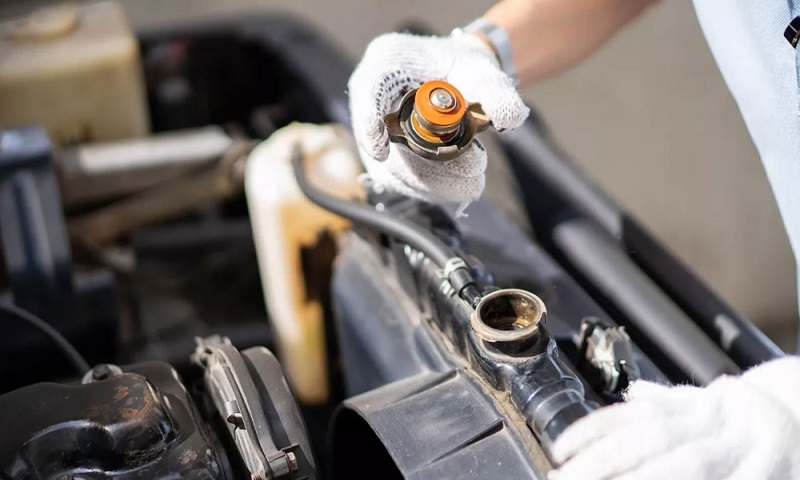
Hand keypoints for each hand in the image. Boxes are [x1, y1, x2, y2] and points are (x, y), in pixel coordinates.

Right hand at [348, 32, 527, 207]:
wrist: (460, 78)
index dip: (368, 125)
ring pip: (391, 169)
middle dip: (425, 166)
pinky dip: (432, 188)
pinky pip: (402, 180)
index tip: (382, 153)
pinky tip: (462, 185)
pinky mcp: (389, 154)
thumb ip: (498, 92)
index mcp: (388, 61)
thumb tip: (509, 117)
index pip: (369, 92)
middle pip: (382, 142)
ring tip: (474, 179)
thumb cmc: (463, 68)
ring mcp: (378, 129)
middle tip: (473, 170)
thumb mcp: (483, 71)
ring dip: (433, 182)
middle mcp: (374, 97)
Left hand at [549, 357, 799, 479]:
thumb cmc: (740, 416)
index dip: (591, 431)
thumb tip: (634, 394)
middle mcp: (706, 422)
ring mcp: (735, 448)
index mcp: (687, 406)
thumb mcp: (703, 402)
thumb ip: (667, 402)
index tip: (558, 450)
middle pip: (647, 440)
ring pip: (685, 466)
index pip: (630, 415)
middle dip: (602, 463)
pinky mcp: (763, 473)